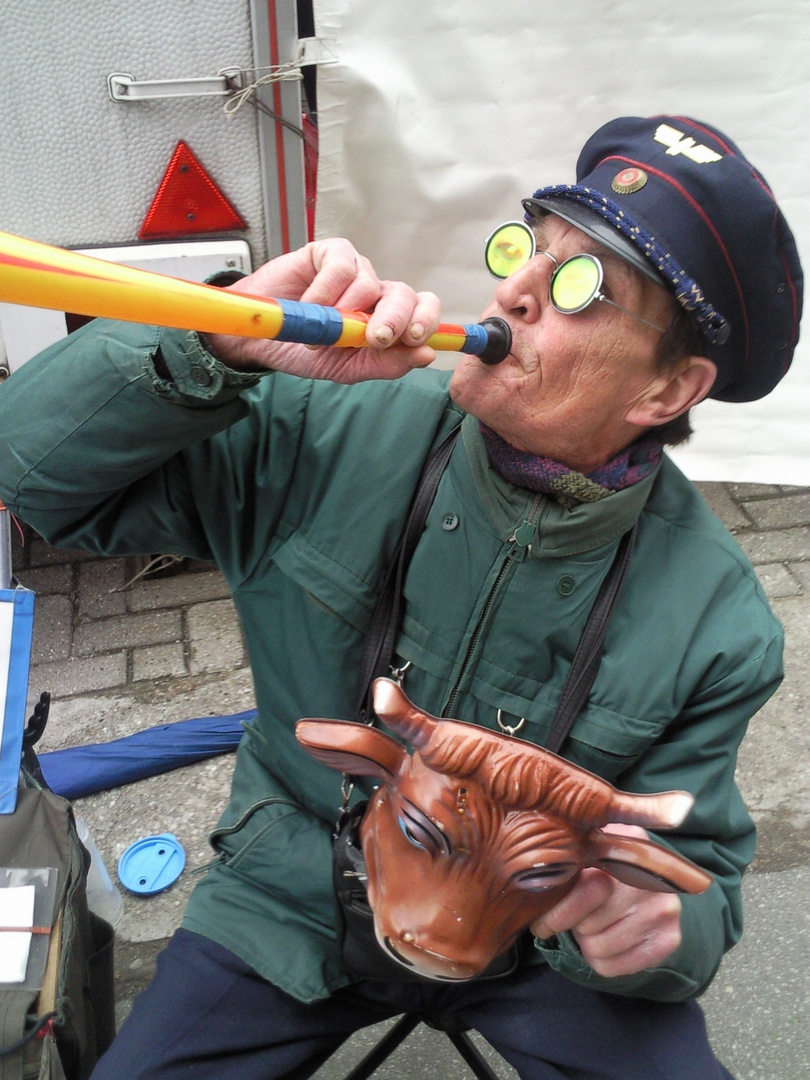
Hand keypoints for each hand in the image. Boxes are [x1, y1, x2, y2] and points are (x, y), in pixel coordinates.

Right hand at [204, 238, 440, 382]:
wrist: (260, 340)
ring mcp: (354, 270)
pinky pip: (340, 267)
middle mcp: (375, 292)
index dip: (426, 320)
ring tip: (320, 332)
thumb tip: (427, 354)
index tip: (416, 338)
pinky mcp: (329, 253)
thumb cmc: (304, 350)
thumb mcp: (348, 369)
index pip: (423, 309)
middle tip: (375, 338)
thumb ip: (386, 364)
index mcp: (387, 319)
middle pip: (404, 294)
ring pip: (370, 283)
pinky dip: (326, 292)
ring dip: (345, 314)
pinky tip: (309, 307)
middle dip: (394, 319)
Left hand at [530, 825, 682, 977]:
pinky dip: (602, 962)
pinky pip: (616, 967)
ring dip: (588, 943)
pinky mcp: (671, 937)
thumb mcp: (580, 860)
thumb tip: (532, 896)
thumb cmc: (597, 869)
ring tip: (593, 926)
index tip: (541, 923)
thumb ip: (560, 870)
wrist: (641, 881)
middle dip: (575, 926)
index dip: (557, 913)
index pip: (585, 891)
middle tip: (579, 917)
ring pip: (599, 948)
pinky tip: (607, 942)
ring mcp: (665, 906)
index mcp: (623, 843)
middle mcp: (650, 876)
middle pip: (588, 925)